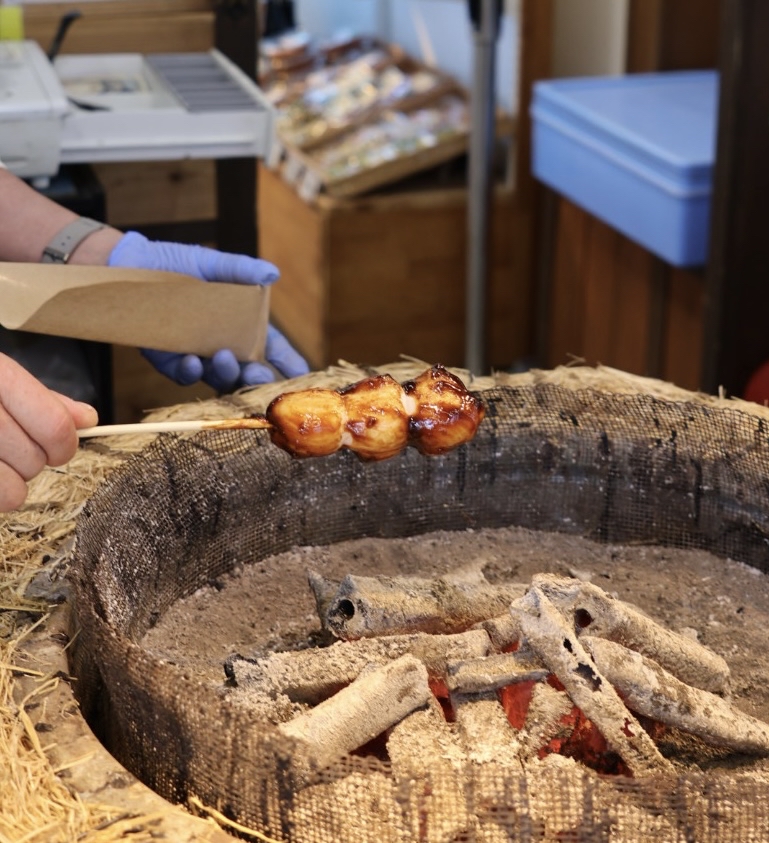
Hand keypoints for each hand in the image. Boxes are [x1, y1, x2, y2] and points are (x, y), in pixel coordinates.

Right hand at [0, 354, 97, 510]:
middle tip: (13, 448)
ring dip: (12, 482)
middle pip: (38, 460)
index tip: (60, 447)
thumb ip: (45, 401)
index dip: (65, 444)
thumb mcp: (2, 381)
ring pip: (16, 490)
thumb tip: (89, 419)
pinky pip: (0, 501)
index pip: (55, 426)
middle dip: (35, 460)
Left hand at [108, 231, 309, 390]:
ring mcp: (197, 354)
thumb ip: (242, 269)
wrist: (129, 264)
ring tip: (226, 358)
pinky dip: (191, 371)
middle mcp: (221, 343)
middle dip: (258, 376)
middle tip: (262, 375)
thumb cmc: (174, 262)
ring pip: (219, 378)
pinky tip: (194, 361)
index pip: (269, 345)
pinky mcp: (169, 360)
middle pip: (247, 369)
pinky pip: (185, 375)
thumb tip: (273, 273)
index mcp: (239, 322)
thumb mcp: (211, 263)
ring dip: (227, 374)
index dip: (287, 360)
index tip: (301, 372)